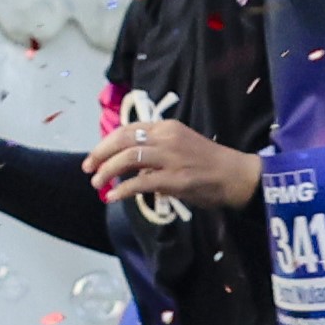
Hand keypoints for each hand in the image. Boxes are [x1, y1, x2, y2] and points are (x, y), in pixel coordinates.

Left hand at [92, 110, 263, 214]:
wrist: (236, 176)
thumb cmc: (209, 163)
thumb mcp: (181, 145)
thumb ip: (156, 150)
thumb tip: (132, 166)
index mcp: (167, 127)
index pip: (128, 129)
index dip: (107, 142)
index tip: (95, 155)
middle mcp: (167, 138)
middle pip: (123, 140)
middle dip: (100, 154)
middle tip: (88, 168)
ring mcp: (171, 158)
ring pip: (128, 159)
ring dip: (107, 172)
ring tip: (97, 184)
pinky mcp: (175, 179)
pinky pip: (140, 183)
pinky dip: (122, 190)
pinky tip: (114, 197)